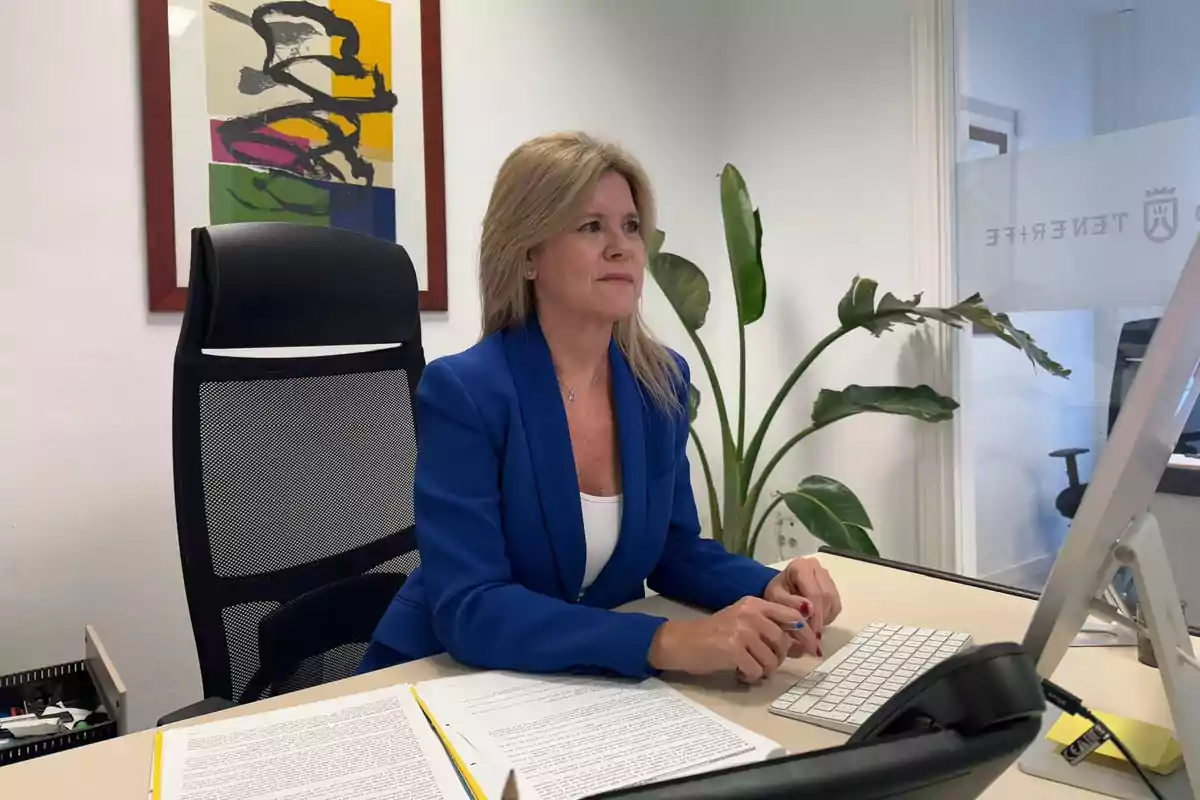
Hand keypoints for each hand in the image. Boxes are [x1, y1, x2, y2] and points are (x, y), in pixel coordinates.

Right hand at [648, 597, 802, 681]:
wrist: (681, 642)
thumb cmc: (714, 635)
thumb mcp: (743, 622)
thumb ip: (770, 628)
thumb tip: (802, 645)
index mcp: (755, 603)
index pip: (791, 615)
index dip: (806, 634)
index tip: (814, 649)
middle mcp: (750, 613)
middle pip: (783, 641)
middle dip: (778, 658)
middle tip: (763, 664)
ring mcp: (741, 630)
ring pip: (771, 659)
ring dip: (763, 670)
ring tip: (749, 668)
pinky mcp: (733, 649)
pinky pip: (756, 671)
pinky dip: (750, 677)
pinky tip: (739, 673)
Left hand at [764, 558, 841, 657]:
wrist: (780, 591)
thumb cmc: (776, 594)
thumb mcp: (774, 598)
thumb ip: (789, 603)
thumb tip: (808, 609)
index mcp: (801, 567)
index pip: (814, 592)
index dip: (815, 615)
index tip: (811, 633)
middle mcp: (817, 568)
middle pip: (826, 596)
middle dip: (820, 618)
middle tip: (812, 636)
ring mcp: (826, 577)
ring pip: (833, 601)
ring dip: (823, 618)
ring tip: (810, 628)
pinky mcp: (833, 588)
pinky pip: (835, 606)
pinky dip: (827, 617)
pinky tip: (815, 621)